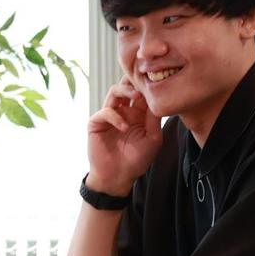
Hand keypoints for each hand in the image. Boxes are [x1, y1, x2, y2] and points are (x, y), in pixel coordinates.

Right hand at [85, 80, 164, 197]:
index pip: (141, 93)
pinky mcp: (97, 123)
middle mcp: (123, 111)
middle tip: (143, 81)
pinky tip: (124, 128)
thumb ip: (154, 119)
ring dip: (125, 90)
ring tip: (136, 96)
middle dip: (134, 80)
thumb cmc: (136, 160)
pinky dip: (115, 117)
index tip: (156, 78)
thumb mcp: (153, 139)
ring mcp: (109, 115)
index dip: (147, 84)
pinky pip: (105, 112)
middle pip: (126, 86)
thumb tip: (157, 99)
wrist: (118, 177)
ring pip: (114, 92)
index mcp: (138, 114)